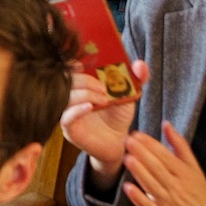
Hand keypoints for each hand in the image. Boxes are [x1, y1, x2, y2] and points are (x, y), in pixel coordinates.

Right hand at [61, 57, 148, 180]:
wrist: (120, 144)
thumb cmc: (119, 117)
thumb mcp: (129, 95)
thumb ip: (136, 78)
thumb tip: (140, 64)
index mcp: (80, 84)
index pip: (68, 68)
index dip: (72, 62)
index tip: (82, 62)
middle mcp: (71, 96)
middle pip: (66, 80)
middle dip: (85, 80)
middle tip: (103, 87)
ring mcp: (68, 112)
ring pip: (65, 96)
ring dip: (84, 94)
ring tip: (103, 99)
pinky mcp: (70, 129)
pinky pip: (66, 117)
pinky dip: (77, 109)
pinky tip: (90, 107)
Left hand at [122, 121, 205, 205]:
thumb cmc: (197, 191)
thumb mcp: (193, 167)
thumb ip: (179, 145)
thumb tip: (166, 123)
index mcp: (184, 174)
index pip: (165, 156)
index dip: (150, 144)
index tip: (137, 134)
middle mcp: (176, 188)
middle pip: (157, 169)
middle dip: (142, 154)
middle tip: (128, 141)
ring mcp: (168, 203)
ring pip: (151, 185)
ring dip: (139, 172)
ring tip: (127, 158)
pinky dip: (138, 197)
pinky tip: (128, 187)